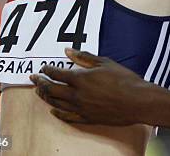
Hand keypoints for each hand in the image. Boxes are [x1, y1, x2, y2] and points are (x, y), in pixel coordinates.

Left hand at [30, 49, 151, 125]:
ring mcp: (80, 109)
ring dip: (45, 97)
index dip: (48, 70)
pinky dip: (57, 113)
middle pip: (52, 90)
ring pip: (56, 104)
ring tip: (39, 92)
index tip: (43, 67)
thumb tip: (68, 51)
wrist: (136, 101)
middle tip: (33, 79)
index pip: (57, 74)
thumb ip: (84, 57)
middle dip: (40, 83)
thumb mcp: (104, 62)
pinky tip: (53, 110)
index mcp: (81, 79)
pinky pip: (66, 117)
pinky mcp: (86, 119)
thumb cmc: (123, 79)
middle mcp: (77, 95)